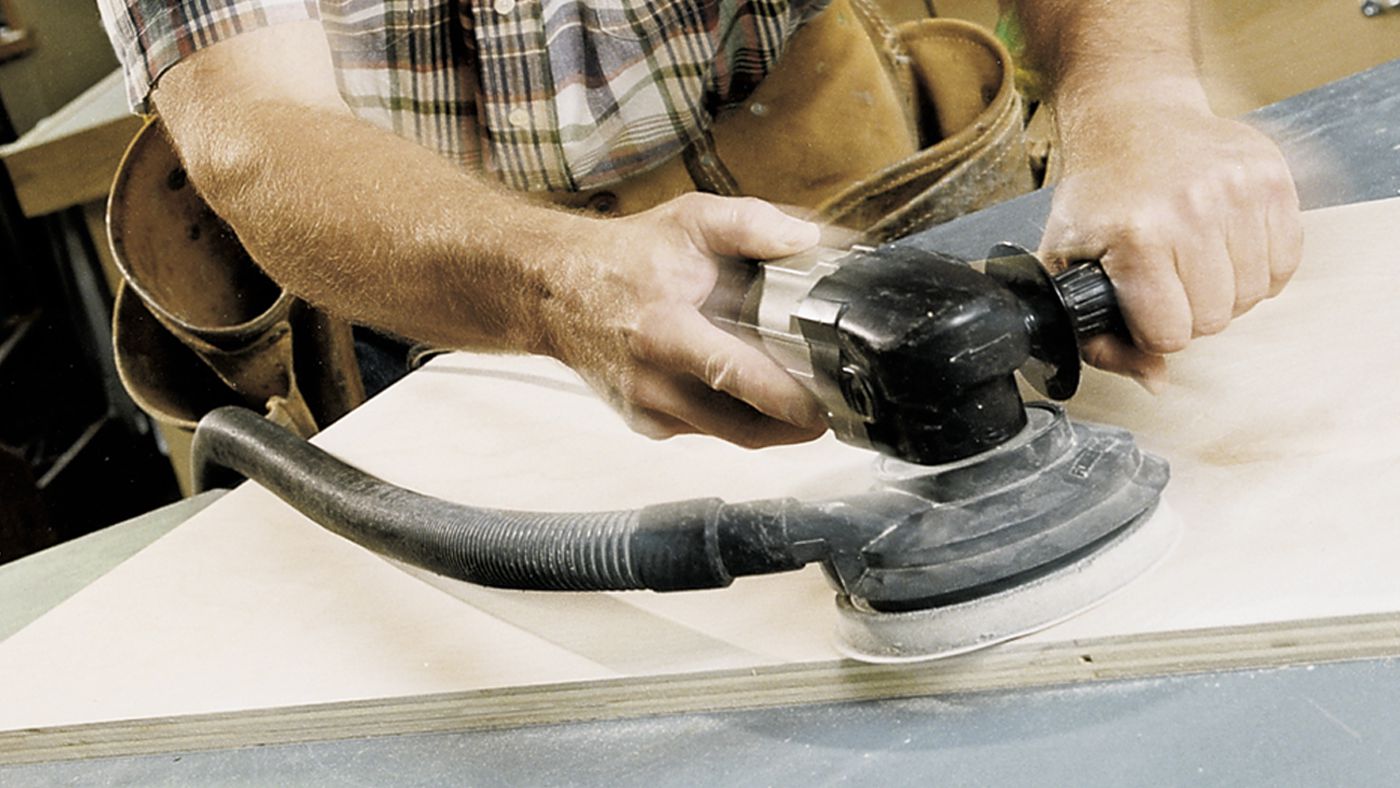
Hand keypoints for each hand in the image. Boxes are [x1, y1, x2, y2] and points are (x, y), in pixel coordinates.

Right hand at [536, 193, 826, 447]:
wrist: (556, 292)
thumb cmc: (625, 259)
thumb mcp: (690, 221)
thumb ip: (752, 225)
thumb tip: (808, 242)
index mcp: (664, 330)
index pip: (733, 376)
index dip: (785, 399)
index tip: (825, 405)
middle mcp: (653, 381)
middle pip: (742, 426)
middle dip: (796, 423)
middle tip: (835, 405)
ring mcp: (649, 410)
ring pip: (731, 435)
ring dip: (773, 425)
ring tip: (807, 399)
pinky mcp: (649, 425)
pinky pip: (709, 430)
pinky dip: (738, 415)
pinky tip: (753, 389)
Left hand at [1040, 79, 1303, 389]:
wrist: (1131, 118)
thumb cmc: (1097, 194)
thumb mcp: (1067, 264)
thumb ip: (1098, 335)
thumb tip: (1155, 379)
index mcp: (1137, 235)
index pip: (1171, 333)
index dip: (1154, 330)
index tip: (1142, 306)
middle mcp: (1192, 210)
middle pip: (1216, 318)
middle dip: (1190, 312)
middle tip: (1168, 282)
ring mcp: (1237, 191)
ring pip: (1254, 294)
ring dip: (1225, 291)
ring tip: (1194, 261)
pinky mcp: (1270, 177)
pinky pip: (1286, 260)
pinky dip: (1259, 267)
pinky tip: (1224, 246)